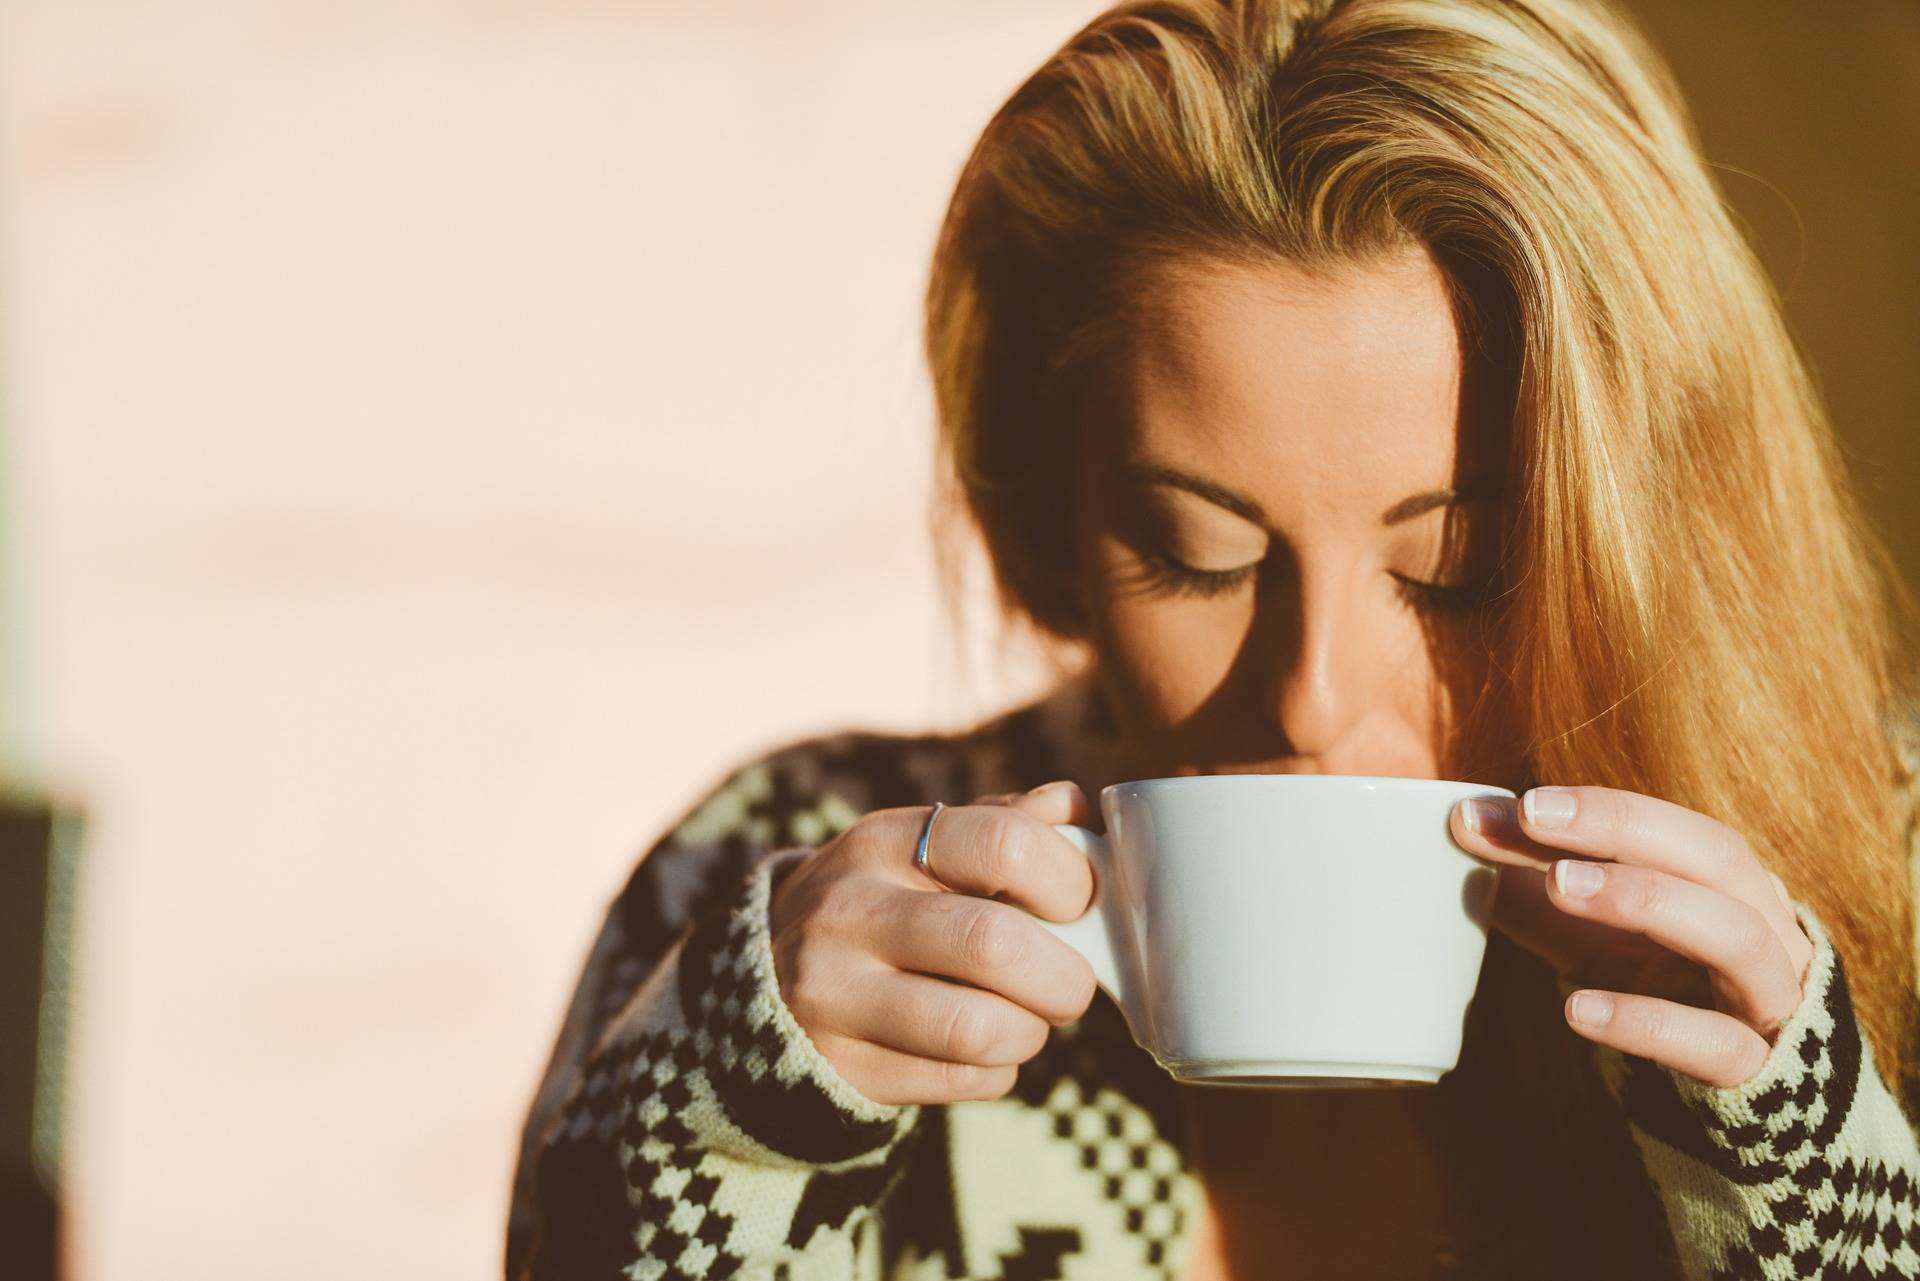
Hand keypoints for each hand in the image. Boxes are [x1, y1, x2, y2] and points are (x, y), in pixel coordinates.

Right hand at [766, 781, 1099, 1105]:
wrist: (764, 978)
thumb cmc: (882, 902)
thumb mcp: (922, 847)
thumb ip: (1002, 823)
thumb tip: (1076, 809)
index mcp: (883, 841)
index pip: (1005, 843)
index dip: (1069, 881)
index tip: (1079, 905)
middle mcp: (849, 911)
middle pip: (994, 945)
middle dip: (1063, 976)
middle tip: (1070, 983)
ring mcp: (834, 994)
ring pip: (977, 1029)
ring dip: (1029, 1032)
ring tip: (1025, 1018)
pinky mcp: (839, 1067)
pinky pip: (957, 1081)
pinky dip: (994, 1072)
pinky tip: (982, 1050)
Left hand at [1448, 785, 1814, 1086]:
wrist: (1742, 1112)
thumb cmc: (1658, 994)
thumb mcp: (1591, 936)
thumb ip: (1533, 885)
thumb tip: (1464, 822)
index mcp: (1729, 887)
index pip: (1671, 828)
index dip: (1600, 808)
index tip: (1520, 803)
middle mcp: (1766, 929)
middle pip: (1717, 856)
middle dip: (1623, 827)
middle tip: (1534, 817)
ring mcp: (1771, 1001)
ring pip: (1736, 935)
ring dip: (1646, 899)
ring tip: (1558, 885)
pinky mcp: (1760, 1073)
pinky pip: (1716, 1043)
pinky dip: (1648, 1021)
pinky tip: (1577, 1009)